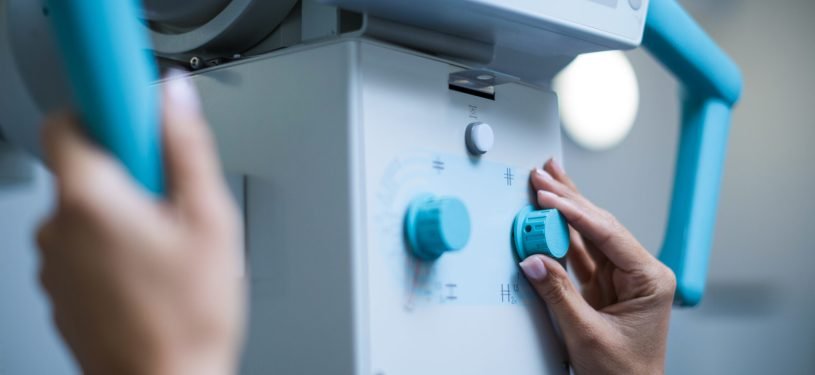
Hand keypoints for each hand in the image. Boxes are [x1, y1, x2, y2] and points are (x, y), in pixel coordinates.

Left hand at [36, 76, 244, 374]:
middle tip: (172, 199)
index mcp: (90, 200)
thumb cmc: (187, 316)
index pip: (67, 120)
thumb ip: (187, 148)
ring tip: (166, 245)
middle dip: (129, 170)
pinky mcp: (58, 288)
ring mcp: (52, 262)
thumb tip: (174, 97)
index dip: (106, 112)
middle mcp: (57, 228)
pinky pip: (81, 244)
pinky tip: (150, 269)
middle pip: (84, 165)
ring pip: (85, 208)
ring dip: (121, 210)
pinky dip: (110, 243)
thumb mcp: (210, 220)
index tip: (136, 120)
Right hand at [519, 159, 675, 374]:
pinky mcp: (604, 286)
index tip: (548, 196)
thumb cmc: (624, 373)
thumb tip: (534, 260)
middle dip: (570, 197)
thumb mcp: (586, 334)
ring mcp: (620, 278)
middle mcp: (639, 273)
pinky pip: (580, 253)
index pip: (607, 234)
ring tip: (545, 183)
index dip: (575, 212)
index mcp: (650, 279)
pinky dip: (562, 234)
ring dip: (565, 209)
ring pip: (589, 234)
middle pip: (600, 225)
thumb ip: (558, 294)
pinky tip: (550, 215)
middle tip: (544, 174)